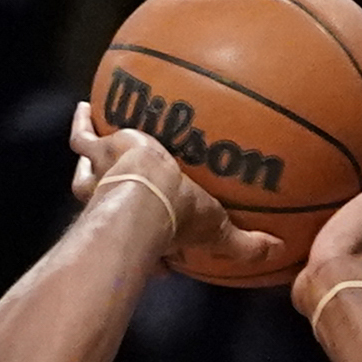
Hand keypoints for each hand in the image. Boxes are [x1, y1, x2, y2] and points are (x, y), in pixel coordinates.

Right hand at [66, 103, 281, 275]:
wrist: (148, 192)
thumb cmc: (179, 217)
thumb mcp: (220, 233)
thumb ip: (247, 244)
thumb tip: (278, 252)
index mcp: (146, 231)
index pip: (150, 248)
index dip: (159, 256)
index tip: (167, 256)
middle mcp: (118, 207)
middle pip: (115, 203)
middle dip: (118, 199)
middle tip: (127, 184)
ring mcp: (102, 179)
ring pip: (91, 171)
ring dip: (94, 161)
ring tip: (100, 142)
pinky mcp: (97, 154)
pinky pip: (83, 137)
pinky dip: (84, 122)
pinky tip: (85, 106)